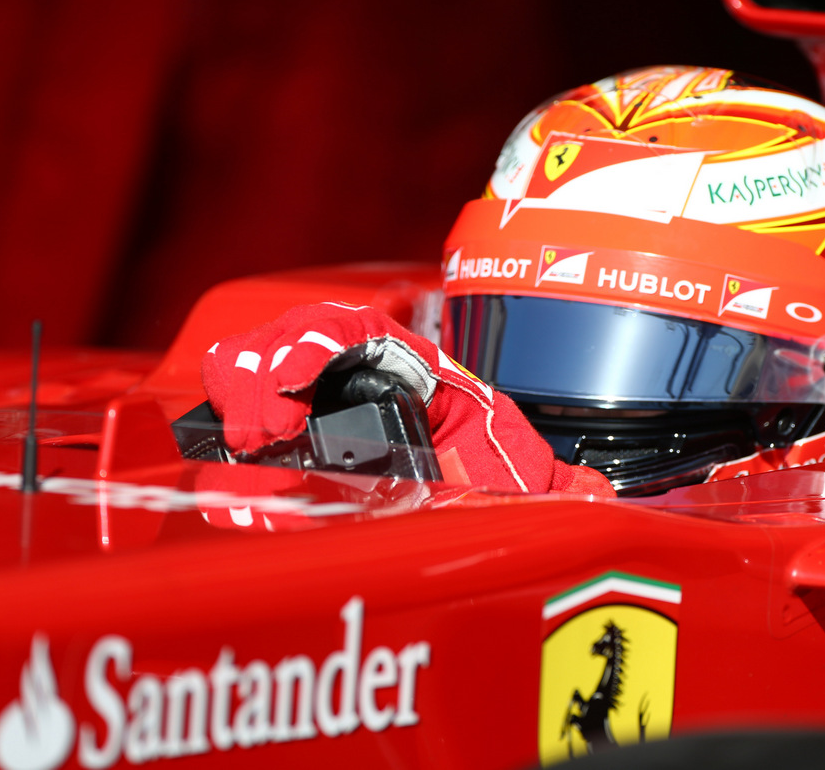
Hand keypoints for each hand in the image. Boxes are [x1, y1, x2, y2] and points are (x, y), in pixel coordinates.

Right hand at [201, 302, 614, 496]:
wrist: (454, 490)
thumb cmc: (480, 469)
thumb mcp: (511, 471)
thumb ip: (543, 484)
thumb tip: (597, 495)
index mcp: (404, 361)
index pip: (342, 328)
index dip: (306, 356)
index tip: (292, 413)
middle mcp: (352, 367)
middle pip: (283, 336)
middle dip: (262, 380)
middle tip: (262, 439)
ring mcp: (311, 394)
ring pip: (252, 361)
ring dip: (241, 394)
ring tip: (247, 447)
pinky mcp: (282, 432)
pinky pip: (236, 400)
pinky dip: (227, 418)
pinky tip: (239, 458)